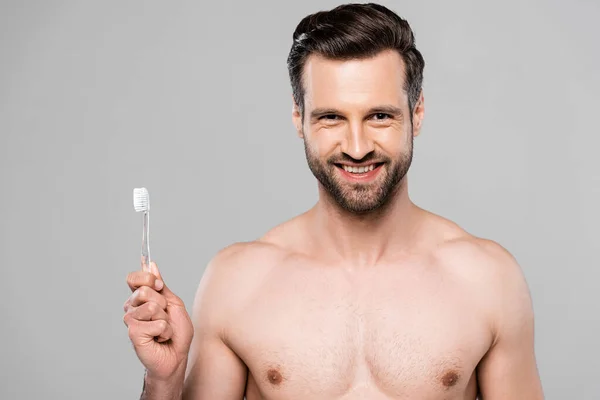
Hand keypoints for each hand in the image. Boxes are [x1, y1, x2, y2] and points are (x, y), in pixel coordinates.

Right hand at [123, 261, 193, 380]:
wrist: (176, 356)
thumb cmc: (176, 332)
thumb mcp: (173, 303)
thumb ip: (161, 286)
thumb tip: (151, 265)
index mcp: (140, 298)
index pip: (134, 278)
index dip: (148, 278)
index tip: (159, 286)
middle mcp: (132, 308)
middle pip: (144, 290)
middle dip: (161, 303)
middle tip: (164, 316)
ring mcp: (131, 320)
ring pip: (152, 307)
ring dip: (165, 319)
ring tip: (162, 329)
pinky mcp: (134, 333)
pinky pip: (157, 323)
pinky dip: (165, 331)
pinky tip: (159, 338)